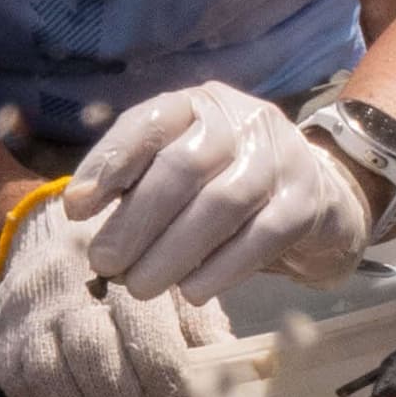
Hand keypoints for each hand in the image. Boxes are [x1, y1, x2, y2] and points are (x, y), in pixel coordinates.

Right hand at [0, 186, 222, 396]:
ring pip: (50, 377)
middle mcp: (63, 282)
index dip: (159, 367)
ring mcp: (26, 314)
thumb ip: (197, 321)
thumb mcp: (168, 280)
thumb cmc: (129, 270)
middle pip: (90, 352)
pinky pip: (22, 391)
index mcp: (115, 260)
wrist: (48, 235)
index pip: (136, 318)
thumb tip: (226, 371)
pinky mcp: (3, 342)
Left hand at [65, 80, 371, 296]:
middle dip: (136, 222)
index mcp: (200, 104)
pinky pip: (260, 237)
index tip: (75, 210)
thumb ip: (136, 182)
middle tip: (106, 264)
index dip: (108, 164)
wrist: (320, 198)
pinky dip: (220, 269)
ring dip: (172, 252)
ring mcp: (279, 157)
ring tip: (141, 286)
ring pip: (220, 204)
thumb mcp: (181, 170)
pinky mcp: (305, 201)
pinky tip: (192, 291)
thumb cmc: (227, 186)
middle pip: (182, 167)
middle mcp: (242, 120)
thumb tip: (81, 207)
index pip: (149, 122)